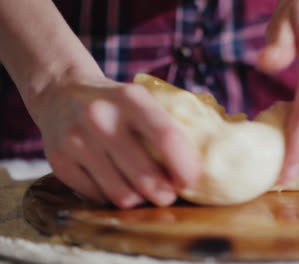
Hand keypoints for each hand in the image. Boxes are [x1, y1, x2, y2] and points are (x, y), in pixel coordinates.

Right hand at [33, 74, 200, 207]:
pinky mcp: (60, 162)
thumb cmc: (114, 103)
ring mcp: (77, 141)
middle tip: (168, 194)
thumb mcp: (139, 98)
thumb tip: (200, 165)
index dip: (184, 166)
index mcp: (130, 98)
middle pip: (144, 175)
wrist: (60, 93)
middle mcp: (101, 118)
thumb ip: (165, 123)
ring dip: (139, 199)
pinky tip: (115, 183)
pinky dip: (112, 198)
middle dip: (164, 193)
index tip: (191, 181)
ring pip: (121, 194)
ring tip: (143, 191)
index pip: (165, 137)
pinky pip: (98, 197)